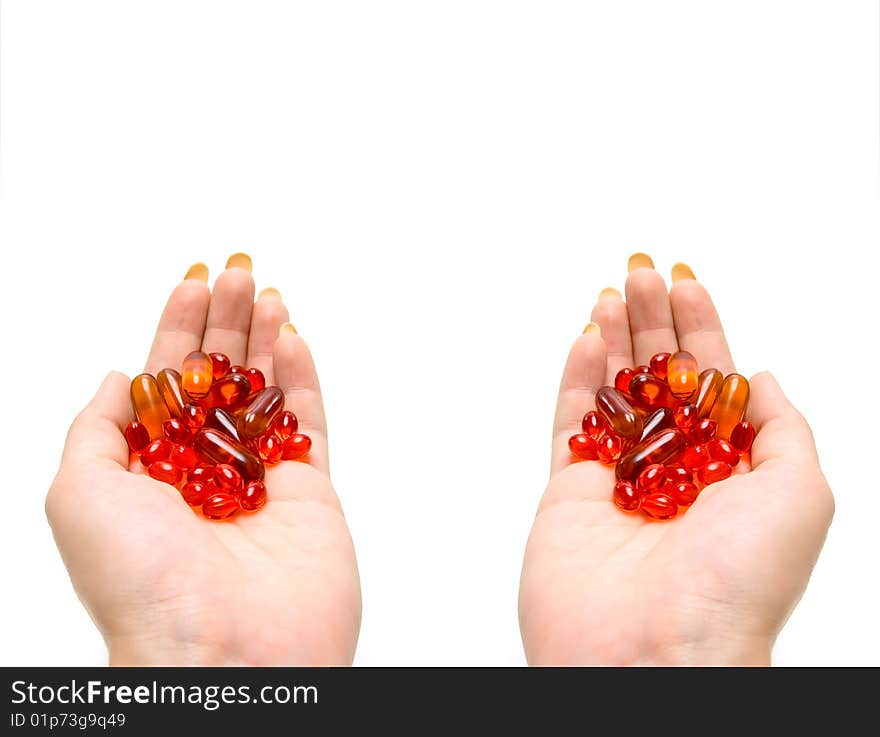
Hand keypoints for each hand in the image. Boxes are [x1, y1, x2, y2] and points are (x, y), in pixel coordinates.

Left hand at [46, 256, 360, 664]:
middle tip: (238, 268)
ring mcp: (260, 479)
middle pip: (219, 378)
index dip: (178, 329)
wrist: (224, 653)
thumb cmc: (139, 580)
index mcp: (150, 471)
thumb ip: (96, 427)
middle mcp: (205, 470)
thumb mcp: (79, 491)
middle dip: (226, 321)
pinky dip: (304, 378)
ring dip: (266, 337)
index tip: (193, 281)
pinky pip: (309, 423)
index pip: (167, 382)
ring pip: (265, 391)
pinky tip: (295, 337)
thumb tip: (122, 376)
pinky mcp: (311, 490)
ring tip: (267, 288)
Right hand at [518, 257, 832, 664]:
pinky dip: (576, 376)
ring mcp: (619, 480)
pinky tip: (586, 335)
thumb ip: (784, 427)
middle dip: (654, 320)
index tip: (687, 280)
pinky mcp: (567, 491)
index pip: (713, 382)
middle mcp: (674, 471)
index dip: (702, 328)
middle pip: (660, 377)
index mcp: (730, 472)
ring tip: (614, 286)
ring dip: (614, 335)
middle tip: (642, 266)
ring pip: (614, 391)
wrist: (655, 653)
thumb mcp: (801, 493)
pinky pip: (571, 421)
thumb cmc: (739, 582)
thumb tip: (759, 376)